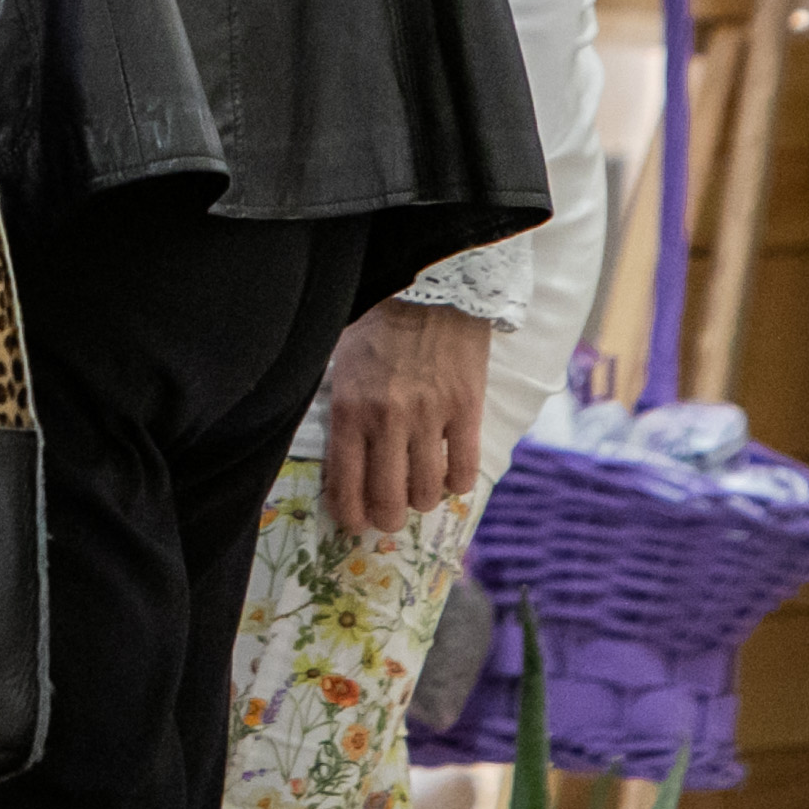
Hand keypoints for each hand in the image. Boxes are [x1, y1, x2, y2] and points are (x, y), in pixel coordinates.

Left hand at [317, 300, 489, 537]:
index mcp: (349, 410)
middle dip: (386, 519)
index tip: (355, 521)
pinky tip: (449, 474)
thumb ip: (343, 413)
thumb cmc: (376, 325)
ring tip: (419, 490)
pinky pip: (464, 471)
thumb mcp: (342, 366)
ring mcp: (430, 418)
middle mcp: (386, 420)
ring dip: (421, 501)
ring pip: (426, 493)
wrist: (428, 287)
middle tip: (389, 515)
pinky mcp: (467, 410)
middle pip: (388, 501)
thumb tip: (342, 465)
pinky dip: (456, 484)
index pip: (346, 487)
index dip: (351, 516)